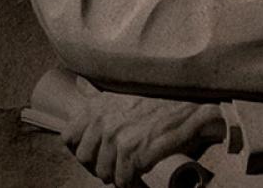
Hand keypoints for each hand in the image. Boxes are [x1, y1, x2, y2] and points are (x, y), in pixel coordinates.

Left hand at [62, 91, 223, 187]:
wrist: (193, 112)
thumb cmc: (163, 103)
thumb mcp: (125, 92)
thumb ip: (100, 93)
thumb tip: (79, 85)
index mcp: (98, 105)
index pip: (69, 136)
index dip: (81, 149)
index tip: (96, 153)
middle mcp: (104, 120)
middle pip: (85, 159)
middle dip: (101, 165)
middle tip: (119, 164)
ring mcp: (118, 137)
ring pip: (104, 173)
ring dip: (119, 176)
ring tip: (133, 170)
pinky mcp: (134, 153)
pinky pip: (124, 181)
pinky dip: (133, 184)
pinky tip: (142, 178)